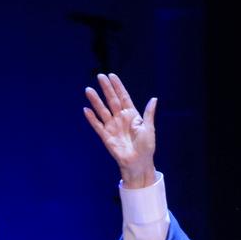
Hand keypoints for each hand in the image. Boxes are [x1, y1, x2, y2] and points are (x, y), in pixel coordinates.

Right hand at [83, 73, 157, 187]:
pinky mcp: (106, 136)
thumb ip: (149, 114)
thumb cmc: (146, 147)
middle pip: (112, 100)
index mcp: (131, 115)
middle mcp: (120, 119)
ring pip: (102, 110)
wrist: (139, 163)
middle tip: (100, 76)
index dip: (117, 86)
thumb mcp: (149, 129)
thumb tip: (154, 99)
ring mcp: (112, 127)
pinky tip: (86, 110)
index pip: (123, 97)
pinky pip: (97, 126)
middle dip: (106, 89)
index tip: (112, 76)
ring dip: (96, 101)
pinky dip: (92, 118)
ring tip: (89, 90)